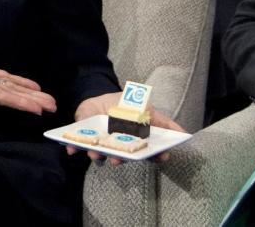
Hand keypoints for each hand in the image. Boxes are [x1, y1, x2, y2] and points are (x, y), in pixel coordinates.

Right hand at [0, 37, 56, 114]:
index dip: (15, 100)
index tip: (33, 107)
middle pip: (7, 96)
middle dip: (29, 102)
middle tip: (51, 107)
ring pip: (9, 90)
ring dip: (29, 96)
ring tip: (49, 102)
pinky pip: (4, 82)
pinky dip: (19, 85)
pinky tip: (33, 89)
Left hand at [66, 91, 184, 165]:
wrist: (98, 96)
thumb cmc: (124, 106)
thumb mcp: (144, 109)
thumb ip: (161, 121)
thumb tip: (183, 134)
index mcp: (134, 142)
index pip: (146, 153)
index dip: (154, 156)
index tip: (162, 156)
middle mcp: (118, 147)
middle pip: (122, 157)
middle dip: (120, 159)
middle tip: (118, 158)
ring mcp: (100, 144)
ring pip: (99, 155)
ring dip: (97, 155)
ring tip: (95, 152)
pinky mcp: (83, 138)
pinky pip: (77, 147)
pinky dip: (74, 148)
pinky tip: (71, 148)